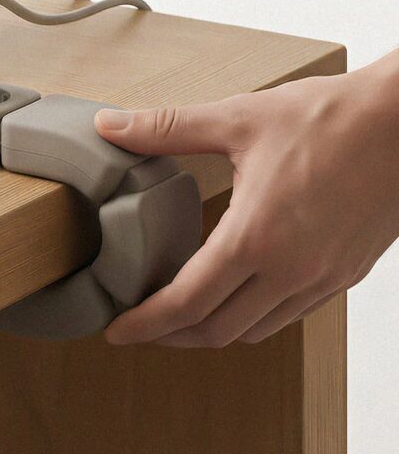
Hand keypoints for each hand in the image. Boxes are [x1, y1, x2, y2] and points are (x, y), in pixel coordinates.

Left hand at [95, 56, 398, 347]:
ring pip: (255, 331)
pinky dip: (252, 317)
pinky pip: (290, 316)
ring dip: (211, 331)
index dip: (144, 325)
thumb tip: (108, 125)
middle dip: (169, 336)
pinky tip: (234, 293)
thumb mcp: (237, 118)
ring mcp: (323, 278)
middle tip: (138, 327)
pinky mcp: (345, 274)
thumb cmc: (328, 116)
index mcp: (256, 237)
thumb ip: (165, 128)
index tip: (116, 332)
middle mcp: (291, 270)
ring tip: (179, 313)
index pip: (186, 304)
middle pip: (216, 331)